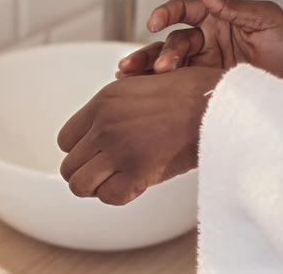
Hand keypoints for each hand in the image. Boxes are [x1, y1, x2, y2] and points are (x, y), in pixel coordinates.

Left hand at [58, 67, 223, 205]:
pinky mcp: (137, 170)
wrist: (217, 103)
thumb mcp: (140, 86)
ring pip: (79, 185)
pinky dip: (120, 196)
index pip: (65, 141)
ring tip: (119, 181)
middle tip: (109, 175)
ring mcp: (118, 147)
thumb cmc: (189, 94)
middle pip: (68, 166)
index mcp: (101, 103)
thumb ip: (114, 108)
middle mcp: (103, 125)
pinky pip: (109, 197)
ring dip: (98, 188)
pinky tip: (137, 185)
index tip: (98, 157)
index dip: (81, 153)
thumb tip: (97, 131)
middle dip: (87, 175)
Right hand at [117, 0, 282, 91]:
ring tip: (130, 76)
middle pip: (171, 41)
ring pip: (166, 64)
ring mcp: (201, 66)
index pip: (183, 11)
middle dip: (160, 52)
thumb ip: (228, 2)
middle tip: (161, 67)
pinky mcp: (200, 88)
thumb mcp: (263, 19)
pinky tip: (138, 88)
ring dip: (148, 68)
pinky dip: (154, 86)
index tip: (154, 22)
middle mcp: (205, 42)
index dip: (166, 14)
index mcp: (216, 19)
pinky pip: (174, 85)